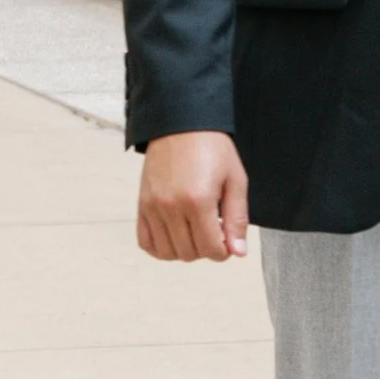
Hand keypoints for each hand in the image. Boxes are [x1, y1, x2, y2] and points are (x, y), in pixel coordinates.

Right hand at [136, 131, 248, 261]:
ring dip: (184, 250)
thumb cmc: (213, 149)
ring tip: (195, 233)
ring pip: (167, 252)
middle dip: (206, 250)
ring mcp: (153, 207)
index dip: (224, 252)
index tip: (228, 241)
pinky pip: (145, 242)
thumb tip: (238, 252)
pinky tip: (175, 237)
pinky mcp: (141, 205)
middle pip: (189, 253)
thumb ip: (237, 218)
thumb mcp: (235, 179)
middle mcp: (172, 207)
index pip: (211, 249)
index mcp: (199, 201)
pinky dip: (160, 247)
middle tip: (214, 233)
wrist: (181, 125)